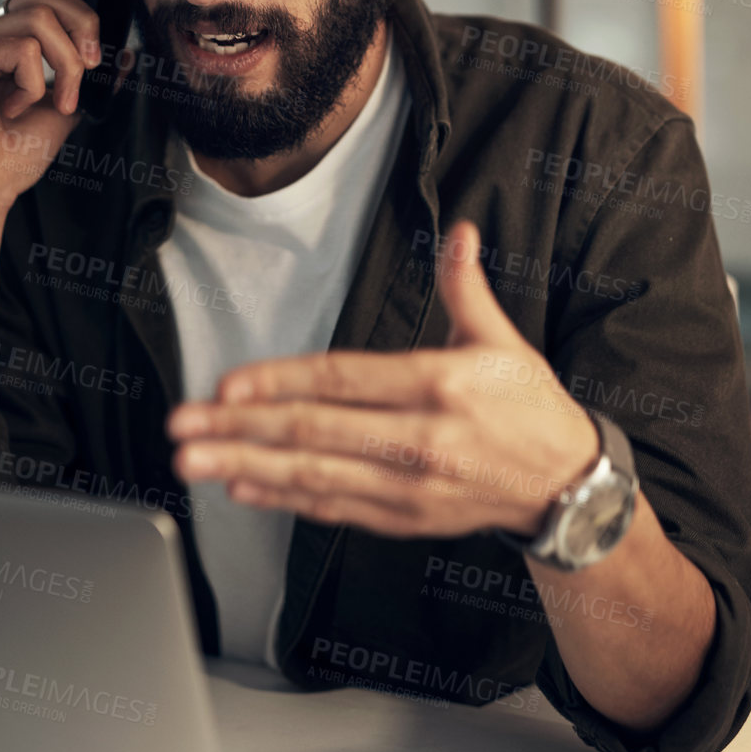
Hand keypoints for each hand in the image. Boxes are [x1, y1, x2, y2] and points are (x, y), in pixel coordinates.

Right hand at [0, 0, 102, 220]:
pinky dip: (34, 82)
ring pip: (39, 18)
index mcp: (8, 39)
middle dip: (84, 28)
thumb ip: (89, 81)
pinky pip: (21, 46)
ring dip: (65, 65)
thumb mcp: (65, 112)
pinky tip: (16, 107)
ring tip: (57, 102)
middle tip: (91, 70)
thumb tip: (125, 55)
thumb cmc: (10, 157)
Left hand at [167, 220, 599, 537]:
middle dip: (239, 430)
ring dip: (246, 470)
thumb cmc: (530, 408)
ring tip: (195, 463)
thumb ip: (467, 286)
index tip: (226, 386)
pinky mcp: (405, 518)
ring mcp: (409, 486)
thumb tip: (459, 232)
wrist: (567, 487)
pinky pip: (334, 509)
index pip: (342, 381)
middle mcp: (420, 440)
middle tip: (184, 427)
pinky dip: (284, 500)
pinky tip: (243, 489)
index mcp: (438, 385)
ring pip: (314, 476)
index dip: (279, 383)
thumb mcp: (503, 339)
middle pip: (314, 433)